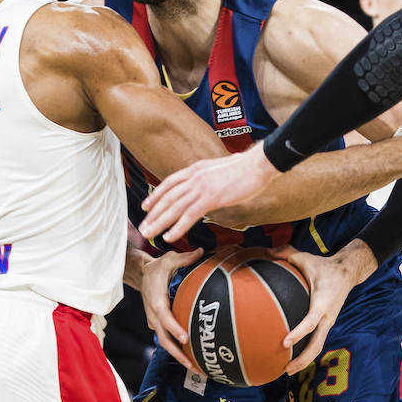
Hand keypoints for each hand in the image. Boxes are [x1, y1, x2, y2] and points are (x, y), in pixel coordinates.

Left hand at [140, 147, 277, 242]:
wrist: (258, 164)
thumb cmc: (245, 169)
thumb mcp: (220, 171)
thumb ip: (209, 179)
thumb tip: (207, 188)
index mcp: (196, 169)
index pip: (170, 183)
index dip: (156, 196)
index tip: (146, 206)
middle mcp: (194, 177)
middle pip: (168, 197)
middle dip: (153, 214)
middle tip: (143, 227)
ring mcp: (202, 187)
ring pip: (174, 207)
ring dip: (160, 222)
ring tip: (150, 234)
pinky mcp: (211, 198)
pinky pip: (190, 215)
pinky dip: (178, 227)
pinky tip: (170, 236)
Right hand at [140, 249, 201, 371]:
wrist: (140, 275)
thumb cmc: (157, 268)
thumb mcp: (169, 259)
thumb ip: (185, 258)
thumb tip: (201, 252)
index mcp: (156, 301)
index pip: (165, 318)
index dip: (174, 329)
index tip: (185, 339)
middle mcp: (154, 315)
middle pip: (164, 339)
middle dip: (177, 353)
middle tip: (193, 365)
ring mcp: (154, 321)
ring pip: (165, 342)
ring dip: (178, 356)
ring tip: (195, 368)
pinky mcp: (158, 324)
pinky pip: (166, 339)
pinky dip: (177, 349)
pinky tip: (191, 358)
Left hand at [276, 241, 375, 374]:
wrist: (348, 272)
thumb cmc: (324, 266)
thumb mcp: (306, 257)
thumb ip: (286, 253)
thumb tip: (265, 250)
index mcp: (322, 303)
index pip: (310, 322)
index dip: (298, 333)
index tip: (285, 342)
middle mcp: (327, 317)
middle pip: (317, 344)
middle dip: (302, 359)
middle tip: (285, 368)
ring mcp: (328, 323)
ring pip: (318, 347)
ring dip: (304, 360)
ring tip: (286, 370)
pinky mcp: (327, 325)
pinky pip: (317, 342)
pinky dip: (306, 352)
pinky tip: (292, 358)